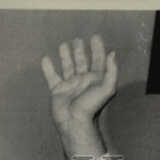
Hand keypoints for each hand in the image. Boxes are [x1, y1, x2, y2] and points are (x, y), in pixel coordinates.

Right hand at [41, 35, 117, 159]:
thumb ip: (112, 71)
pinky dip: (48, 68)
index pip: (98, 61)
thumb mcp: (107, 88)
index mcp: (95, 80)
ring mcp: (70, 86)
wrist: (75, 122)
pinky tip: (46, 59)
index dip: (98, 49)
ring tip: (63, 45)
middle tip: (78, 40)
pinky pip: (52, 77)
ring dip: (66, 56)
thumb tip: (112, 54)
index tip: (95, 37)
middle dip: (80, 51)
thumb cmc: (92, 106)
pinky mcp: (58, 90)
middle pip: (82, 62)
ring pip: (67, 67)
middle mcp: (83, 81)